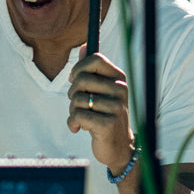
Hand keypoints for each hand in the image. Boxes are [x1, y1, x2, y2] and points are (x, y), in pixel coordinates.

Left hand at [67, 50, 135, 178]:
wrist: (119, 147)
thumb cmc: (105, 115)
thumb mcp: (101, 91)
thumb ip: (92, 70)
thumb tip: (84, 46)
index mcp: (119, 78)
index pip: (95, 59)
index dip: (79, 68)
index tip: (74, 79)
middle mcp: (121, 89)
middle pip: (81, 79)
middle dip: (72, 93)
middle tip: (77, 104)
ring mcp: (116, 106)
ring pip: (77, 99)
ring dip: (72, 111)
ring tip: (81, 118)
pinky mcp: (108, 123)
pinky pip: (78, 116)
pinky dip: (72, 123)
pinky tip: (78, 128)